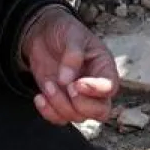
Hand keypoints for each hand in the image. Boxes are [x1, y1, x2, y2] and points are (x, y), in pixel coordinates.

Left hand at [21, 7, 119, 124]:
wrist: (44, 34)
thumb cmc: (65, 31)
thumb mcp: (72, 34)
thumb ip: (73, 55)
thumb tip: (66, 81)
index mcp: (104, 67)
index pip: (110, 87)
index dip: (96, 90)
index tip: (77, 83)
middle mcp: (95, 87)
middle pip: (100, 112)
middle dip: (82, 105)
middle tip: (67, 88)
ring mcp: (78, 97)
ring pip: (77, 117)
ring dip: (60, 105)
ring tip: (48, 84)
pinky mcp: (61, 102)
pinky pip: (59, 118)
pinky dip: (48, 112)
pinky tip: (39, 97)